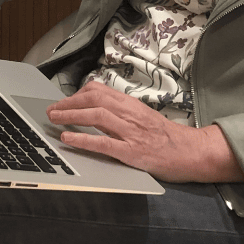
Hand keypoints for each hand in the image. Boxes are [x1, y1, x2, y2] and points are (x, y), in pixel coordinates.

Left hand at [47, 81, 243, 182]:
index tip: (64, 101)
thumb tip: (96, 112)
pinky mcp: (132, 152)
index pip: (100, 90)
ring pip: (96, 116)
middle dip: (69, 102)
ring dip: (71, 116)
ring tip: (55, 120)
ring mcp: (131, 132)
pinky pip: (104, 143)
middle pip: (94, 99)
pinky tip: (68, 139)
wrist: (192, 152)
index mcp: (132, 104)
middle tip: (52, 110)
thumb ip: (122, 114)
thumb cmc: (168, 138)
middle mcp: (130, 114)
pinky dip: (83, 139)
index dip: (77, 94)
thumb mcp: (144, 118)